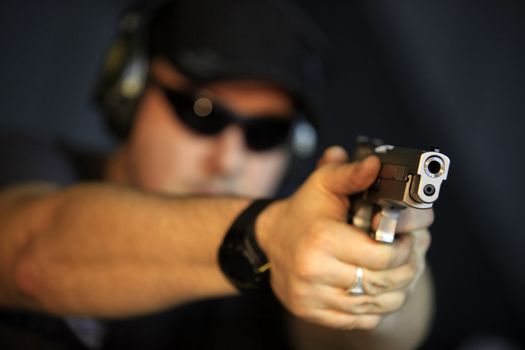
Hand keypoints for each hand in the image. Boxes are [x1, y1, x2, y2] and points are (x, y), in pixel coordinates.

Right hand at [256, 146, 431, 329]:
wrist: (270, 239)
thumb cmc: (303, 211)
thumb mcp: (324, 184)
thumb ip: (351, 173)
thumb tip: (376, 164)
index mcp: (322, 239)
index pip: (382, 257)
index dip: (405, 250)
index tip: (409, 241)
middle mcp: (314, 271)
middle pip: (381, 284)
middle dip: (406, 272)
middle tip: (411, 259)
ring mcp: (312, 296)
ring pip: (374, 307)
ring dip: (395, 292)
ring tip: (398, 275)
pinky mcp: (310, 312)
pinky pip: (358, 320)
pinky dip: (375, 308)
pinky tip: (376, 291)